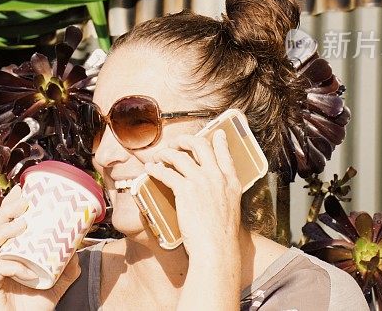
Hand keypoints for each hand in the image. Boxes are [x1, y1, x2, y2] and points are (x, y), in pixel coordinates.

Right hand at [0, 185, 81, 310]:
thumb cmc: (34, 307)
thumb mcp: (56, 282)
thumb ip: (66, 265)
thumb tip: (78, 246)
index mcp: (5, 254)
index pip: (2, 224)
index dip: (9, 205)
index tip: (22, 189)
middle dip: (6, 211)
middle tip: (25, 200)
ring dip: (5, 230)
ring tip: (24, 222)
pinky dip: (13, 266)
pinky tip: (28, 270)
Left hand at [144, 130, 244, 265]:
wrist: (216, 248)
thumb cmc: (220, 235)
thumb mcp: (231, 209)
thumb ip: (223, 194)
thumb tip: (213, 189)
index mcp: (231, 182)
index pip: (226, 154)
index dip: (220, 141)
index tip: (215, 133)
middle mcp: (217, 177)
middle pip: (200, 146)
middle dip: (185, 140)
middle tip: (176, 143)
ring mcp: (201, 181)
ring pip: (180, 156)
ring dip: (165, 153)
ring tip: (158, 156)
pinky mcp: (185, 190)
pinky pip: (166, 172)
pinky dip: (156, 169)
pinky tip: (150, 170)